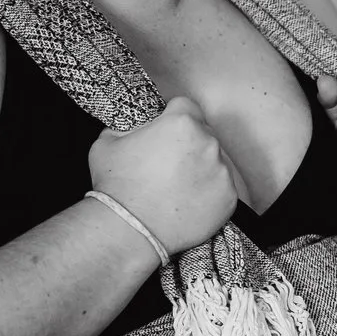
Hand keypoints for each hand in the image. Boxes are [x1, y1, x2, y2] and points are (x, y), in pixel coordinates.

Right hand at [86, 95, 237, 253]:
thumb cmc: (117, 186)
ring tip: (176, 187)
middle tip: (168, 165)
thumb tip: (135, 127)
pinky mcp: (229, 198)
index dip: (173, 116)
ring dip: (200, 168)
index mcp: (181, 123)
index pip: (186, 106)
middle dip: (188, 144)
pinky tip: (187, 202)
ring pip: (214, 161)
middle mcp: (208, 143)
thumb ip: (127, 126)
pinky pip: (222, 188)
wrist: (130, 229)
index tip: (166, 131)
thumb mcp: (107, 142)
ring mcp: (222, 172)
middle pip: (203, 134)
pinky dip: (208, 193)